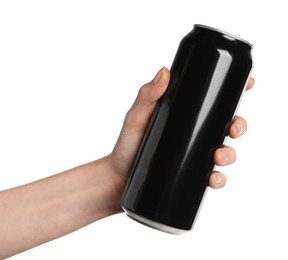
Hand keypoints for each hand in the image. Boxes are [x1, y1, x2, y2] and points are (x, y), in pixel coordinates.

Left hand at [109, 67, 254, 193]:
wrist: (119, 177)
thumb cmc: (127, 145)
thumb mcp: (136, 117)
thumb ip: (147, 95)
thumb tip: (164, 71)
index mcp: (185, 116)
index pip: (213, 101)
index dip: (235, 92)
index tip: (248, 84)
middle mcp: (193, 134)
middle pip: (226, 126)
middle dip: (239, 125)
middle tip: (233, 129)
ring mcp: (193, 155)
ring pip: (225, 152)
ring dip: (230, 154)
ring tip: (218, 156)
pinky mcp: (191, 175)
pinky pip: (213, 177)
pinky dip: (219, 178)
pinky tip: (214, 178)